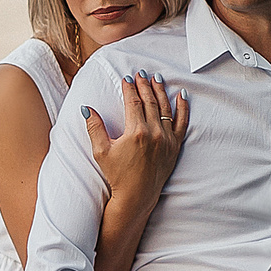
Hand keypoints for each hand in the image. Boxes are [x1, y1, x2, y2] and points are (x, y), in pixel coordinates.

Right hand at [87, 69, 188, 213]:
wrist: (137, 196)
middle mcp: (154, 132)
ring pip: (165, 108)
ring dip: (161, 91)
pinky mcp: (175, 146)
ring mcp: (166, 139)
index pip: (133, 102)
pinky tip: (182, 95)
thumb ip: (94, 128)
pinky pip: (182, 122)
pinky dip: (183, 108)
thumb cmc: (117, 175)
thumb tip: (87, 108)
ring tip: (157, 79)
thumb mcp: (101, 152)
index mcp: (136, 131)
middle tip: (141, 74)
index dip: (129, 88)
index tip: (126, 79)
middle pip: (149, 101)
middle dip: (144, 85)